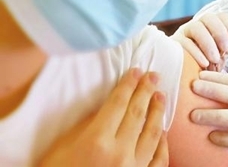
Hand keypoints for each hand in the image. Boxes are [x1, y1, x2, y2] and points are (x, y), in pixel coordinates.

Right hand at [39, 68, 167, 166]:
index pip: (118, 104)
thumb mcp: (62, 148)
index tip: (136, 71)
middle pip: (137, 114)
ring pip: (152, 134)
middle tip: (154, 76)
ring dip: (158, 113)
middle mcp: (119, 153)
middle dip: (146, 92)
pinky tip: (163, 132)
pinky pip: (158, 160)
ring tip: (161, 96)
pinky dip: (162, 144)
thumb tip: (106, 107)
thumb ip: (86, 126)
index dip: (128, 85)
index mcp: (97, 141)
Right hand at [173, 13, 227, 70]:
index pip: (222, 16)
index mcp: (211, 25)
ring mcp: (185, 32)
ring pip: (196, 27)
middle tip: (226, 48)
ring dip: (208, 42)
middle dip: (220, 32)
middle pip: (208, 18)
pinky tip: (204, 63)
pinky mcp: (175, 44)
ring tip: (215, 58)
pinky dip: (196, 52)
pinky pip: (184, 43)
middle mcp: (198, 25)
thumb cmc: (208, 62)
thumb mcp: (223, 53)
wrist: (189, 76)